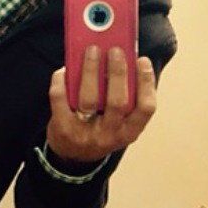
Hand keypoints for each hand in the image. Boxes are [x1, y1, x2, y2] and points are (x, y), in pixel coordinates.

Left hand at [46, 46, 156, 164]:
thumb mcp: (117, 121)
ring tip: (92, 51)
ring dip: (91, 71)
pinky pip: (60, 100)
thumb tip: (118, 58)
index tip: (142, 60)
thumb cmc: (99, 128)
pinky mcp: (63, 129)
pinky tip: (64, 69)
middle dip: (117, 73)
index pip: (146, 108)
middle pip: (117, 102)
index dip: (146, 83)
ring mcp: (86, 134)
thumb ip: (122, 95)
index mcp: (129, 131)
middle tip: (115, 50)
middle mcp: (110, 135)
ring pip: (89, 99)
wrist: (71, 157)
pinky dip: (61, 81)